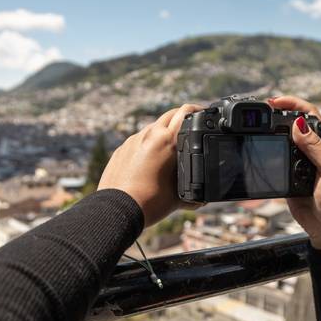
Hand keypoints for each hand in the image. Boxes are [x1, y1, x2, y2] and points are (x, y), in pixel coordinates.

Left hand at [98, 104, 202, 226]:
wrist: (117, 210)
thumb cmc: (150, 203)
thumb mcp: (179, 197)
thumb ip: (194, 194)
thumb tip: (202, 200)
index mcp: (167, 140)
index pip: (186, 112)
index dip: (198, 110)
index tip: (203, 113)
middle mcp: (149, 135)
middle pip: (170, 115)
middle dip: (181, 117)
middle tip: (190, 125)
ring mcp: (133, 141)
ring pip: (152, 127)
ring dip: (163, 132)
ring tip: (170, 147)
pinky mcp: (121, 150)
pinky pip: (138, 140)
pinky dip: (147, 144)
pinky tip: (150, 160)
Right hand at [269, 96, 320, 249]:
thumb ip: (316, 148)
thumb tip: (298, 125)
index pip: (310, 116)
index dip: (294, 104)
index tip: (275, 102)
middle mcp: (312, 152)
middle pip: (292, 125)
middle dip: (277, 115)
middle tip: (260, 113)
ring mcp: (298, 165)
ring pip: (281, 143)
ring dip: (270, 134)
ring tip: (256, 128)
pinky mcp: (287, 180)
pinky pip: (275, 163)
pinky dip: (266, 155)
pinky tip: (260, 152)